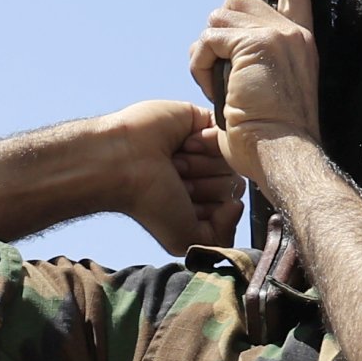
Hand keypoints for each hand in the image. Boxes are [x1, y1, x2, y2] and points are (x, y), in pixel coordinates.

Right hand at [97, 99, 248, 253]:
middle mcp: (205, 177)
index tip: (181, 202)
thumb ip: (221, 237)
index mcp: (201, 203)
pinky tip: (183, 144)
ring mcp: (206, 150)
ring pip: (232, 160)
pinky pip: (227, 133)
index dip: (210, 208)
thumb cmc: (148, 202)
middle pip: (235, 184)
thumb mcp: (185, 239)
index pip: (232, 206)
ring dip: (201, 164)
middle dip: (205, 186)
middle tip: (174, 180)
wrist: (124, 164)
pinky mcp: (205, 122)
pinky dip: (207, 142)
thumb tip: (237, 204)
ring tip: (174, 162)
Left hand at [187, 0, 323, 189]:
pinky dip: (201, 66)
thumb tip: (227, 46)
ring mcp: (275, 36)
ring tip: (217, 85)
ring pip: (219, 17)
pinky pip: (208, 40)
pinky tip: (213, 90)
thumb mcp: (275, 90)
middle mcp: (293, 33)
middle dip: (219, 29)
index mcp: (302, 43)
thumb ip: (262, 61)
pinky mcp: (253, 45)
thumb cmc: (275, 138)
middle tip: (219, 66)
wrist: (284, 154)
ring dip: (207, 52)